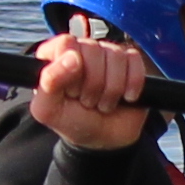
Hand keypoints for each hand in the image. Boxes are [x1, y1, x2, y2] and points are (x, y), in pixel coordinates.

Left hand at [32, 28, 153, 153]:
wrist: (106, 140)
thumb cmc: (74, 122)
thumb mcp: (49, 110)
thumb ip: (49, 82)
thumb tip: (72, 57)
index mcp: (56, 54)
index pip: (66, 44)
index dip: (71, 71)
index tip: (71, 91)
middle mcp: (82, 49)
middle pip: (93, 49)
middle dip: (93, 84)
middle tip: (88, 101)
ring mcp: (108, 53)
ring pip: (116, 56)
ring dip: (112, 89)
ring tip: (104, 102)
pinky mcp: (130, 61)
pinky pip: (135, 60)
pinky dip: (132, 84)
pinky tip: (125, 97)